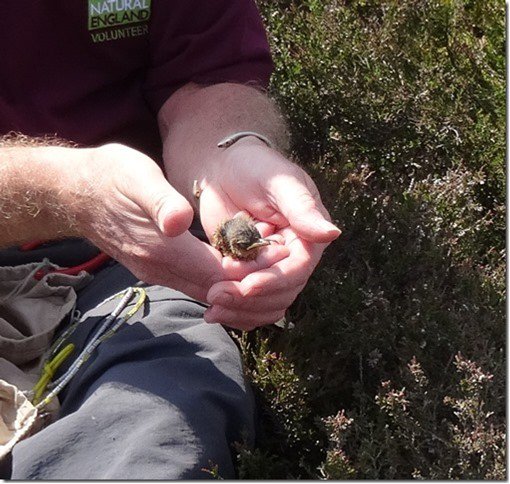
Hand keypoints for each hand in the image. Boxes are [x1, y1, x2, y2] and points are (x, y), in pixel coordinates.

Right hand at [66, 143, 272, 300]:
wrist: (76, 194)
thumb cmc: (110, 178)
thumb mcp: (136, 176)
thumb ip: (160, 201)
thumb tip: (178, 223)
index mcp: (164, 249)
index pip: (220, 273)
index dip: (254, 269)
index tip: (283, 254)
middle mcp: (162, 270)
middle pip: (219, 291)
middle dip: (253, 283)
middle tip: (286, 266)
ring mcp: (158, 273)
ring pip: (209, 292)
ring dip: (240, 286)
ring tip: (270, 269)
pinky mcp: (156, 270)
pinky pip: (197, 285)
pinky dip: (221, 282)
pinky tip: (238, 268)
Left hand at [197, 138, 340, 329]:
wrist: (224, 169)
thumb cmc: (255, 166)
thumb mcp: (279, 182)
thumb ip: (302, 208)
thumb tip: (332, 233)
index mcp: (308, 236)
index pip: (298, 270)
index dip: (274, 281)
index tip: (246, 285)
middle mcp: (293, 256)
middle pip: (282, 293)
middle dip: (251, 298)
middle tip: (216, 294)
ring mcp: (270, 267)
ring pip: (266, 304)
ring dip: (240, 309)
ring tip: (211, 303)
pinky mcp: (248, 272)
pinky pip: (248, 303)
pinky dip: (234, 311)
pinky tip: (213, 311)